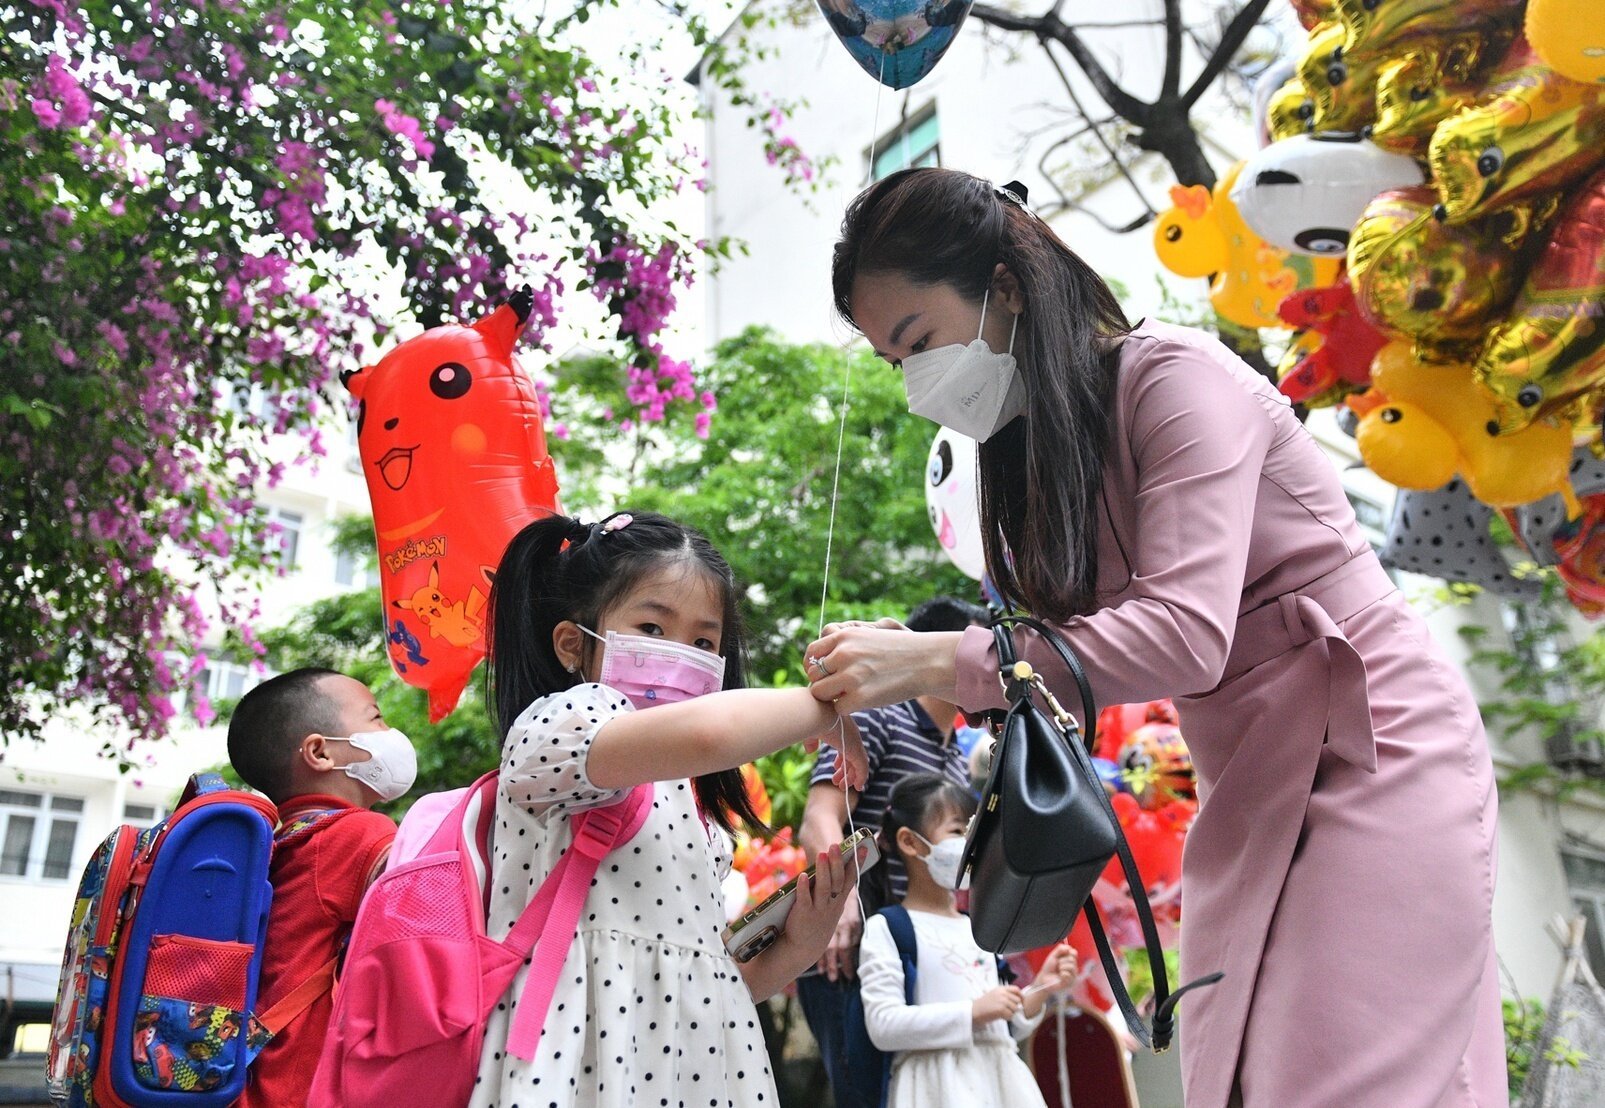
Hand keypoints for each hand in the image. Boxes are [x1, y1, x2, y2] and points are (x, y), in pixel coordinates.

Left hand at [781, 845, 864, 969]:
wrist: (804, 948)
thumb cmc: (817, 920)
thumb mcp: (830, 905)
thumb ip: (832, 887)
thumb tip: (831, 862)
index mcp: (839, 900)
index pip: (850, 878)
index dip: (857, 863)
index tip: (863, 847)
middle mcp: (831, 904)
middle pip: (837, 881)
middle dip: (837, 863)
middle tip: (836, 845)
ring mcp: (818, 909)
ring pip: (823, 888)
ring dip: (823, 871)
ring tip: (822, 854)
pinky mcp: (802, 913)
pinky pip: (804, 899)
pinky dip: (804, 887)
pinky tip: (803, 875)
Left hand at [805, 626, 961, 715]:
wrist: (928, 662)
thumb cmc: (900, 651)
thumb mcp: (869, 635)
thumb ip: (843, 644)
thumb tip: (818, 661)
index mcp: (844, 636)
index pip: (811, 653)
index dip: (817, 666)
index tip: (827, 674)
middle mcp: (844, 654)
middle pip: (813, 675)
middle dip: (824, 683)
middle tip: (841, 687)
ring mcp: (851, 676)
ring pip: (820, 693)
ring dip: (832, 697)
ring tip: (851, 694)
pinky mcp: (860, 698)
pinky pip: (838, 708)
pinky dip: (848, 708)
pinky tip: (863, 701)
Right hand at [810, 714, 867, 791]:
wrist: (818, 713)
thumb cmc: (812, 718)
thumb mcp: (811, 731)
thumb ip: (812, 741)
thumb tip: (811, 751)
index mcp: (843, 729)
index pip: (846, 746)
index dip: (841, 759)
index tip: (835, 768)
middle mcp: (851, 735)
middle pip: (852, 756)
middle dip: (845, 770)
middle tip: (837, 782)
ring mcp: (855, 743)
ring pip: (858, 764)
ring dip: (851, 777)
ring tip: (842, 787)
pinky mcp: (856, 751)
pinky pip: (863, 768)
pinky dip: (861, 778)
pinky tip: (858, 787)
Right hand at [972, 984, 1024, 1025]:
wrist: (974, 1011)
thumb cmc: (983, 1005)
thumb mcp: (994, 995)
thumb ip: (1005, 995)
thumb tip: (1018, 1001)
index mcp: (1001, 989)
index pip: (1016, 989)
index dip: (1021, 996)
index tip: (1021, 1002)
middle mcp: (1002, 993)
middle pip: (1017, 1001)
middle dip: (1014, 1007)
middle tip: (1007, 1010)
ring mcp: (1002, 1001)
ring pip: (1015, 1009)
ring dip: (1011, 1013)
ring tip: (1002, 1014)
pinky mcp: (1001, 1009)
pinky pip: (1011, 1015)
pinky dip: (1007, 1018)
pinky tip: (1000, 1017)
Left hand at [1028, 943, 1077, 994]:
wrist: (1044, 978)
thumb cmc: (1049, 968)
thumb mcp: (1053, 956)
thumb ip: (1060, 949)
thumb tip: (1068, 948)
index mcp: (1069, 960)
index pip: (1074, 953)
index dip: (1070, 951)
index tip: (1066, 952)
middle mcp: (1073, 967)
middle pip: (1072, 959)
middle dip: (1062, 960)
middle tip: (1057, 964)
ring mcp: (1073, 975)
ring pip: (1071, 966)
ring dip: (1062, 967)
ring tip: (1058, 970)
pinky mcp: (1071, 982)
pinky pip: (1067, 974)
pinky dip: (1062, 974)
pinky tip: (1060, 977)